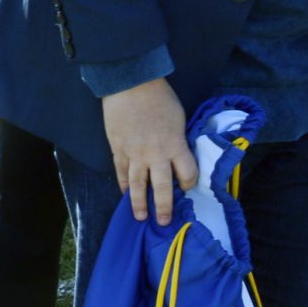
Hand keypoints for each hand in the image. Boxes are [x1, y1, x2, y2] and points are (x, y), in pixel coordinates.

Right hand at [102, 77, 196, 224]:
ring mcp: (135, 154)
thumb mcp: (179, 119)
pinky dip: (123, 185)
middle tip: (164, 221)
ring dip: (139, 203)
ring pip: (137, 186)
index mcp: (175, 146)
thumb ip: (178, 140)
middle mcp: (156, 155)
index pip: (188, 174)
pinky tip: (124, 194)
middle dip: (164, 207)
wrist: (130, 85)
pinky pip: (121, 173)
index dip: (189, 183)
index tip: (187, 186)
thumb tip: (177, 155)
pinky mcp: (118, 150)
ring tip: (141, 217)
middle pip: (162, 188)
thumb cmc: (160, 98)